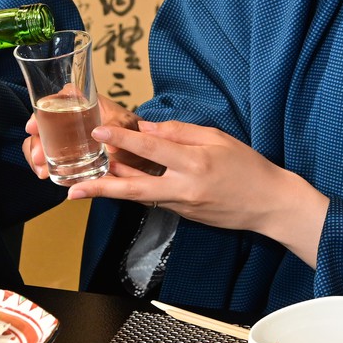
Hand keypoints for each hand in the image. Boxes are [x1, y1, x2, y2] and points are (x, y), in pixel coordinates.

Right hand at [21, 95, 154, 178]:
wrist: (140, 153)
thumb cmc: (133, 131)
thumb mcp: (127, 126)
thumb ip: (117, 130)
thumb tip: (110, 147)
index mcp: (84, 100)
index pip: (61, 97)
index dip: (45, 108)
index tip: (34, 126)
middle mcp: (70, 115)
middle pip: (44, 122)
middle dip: (36, 140)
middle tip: (39, 156)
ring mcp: (65, 135)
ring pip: (41, 140)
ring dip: (36, 155)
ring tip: (42, 170)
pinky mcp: (65, 153)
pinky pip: (47, 156)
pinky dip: (42, 165)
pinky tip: (44, 174)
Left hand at [64, 120, 329, 265]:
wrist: (270, 204)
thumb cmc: (247, 165)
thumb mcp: (217, 137)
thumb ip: (180, 131)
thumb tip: (147, 127)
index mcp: (194, 162)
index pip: (152, 147)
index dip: (123, 139)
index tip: (98, 132)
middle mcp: (185, 187)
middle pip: (135, 188)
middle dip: (102, 187)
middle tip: (73, 188)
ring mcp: (183, 206)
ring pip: (140, 197)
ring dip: (113, 191)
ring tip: (83, 187)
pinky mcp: (183, 216)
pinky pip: (154, 200)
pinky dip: (136, 191)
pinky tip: (119, 183)